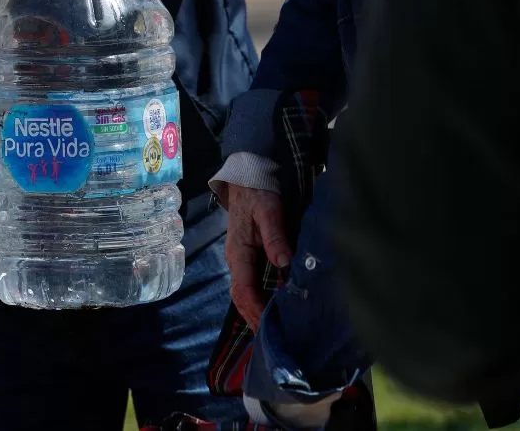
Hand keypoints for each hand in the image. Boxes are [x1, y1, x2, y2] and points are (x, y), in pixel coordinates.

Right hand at [223, 183, 291, 329]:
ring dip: (254, 313)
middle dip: (253, 319)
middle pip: (240, 297)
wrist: (247, 178)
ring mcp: (240, 260)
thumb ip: (275, 236)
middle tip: (271, 341)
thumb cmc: (258, 193)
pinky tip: (271, 311)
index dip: (256, 310)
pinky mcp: (248, 258)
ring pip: (244, 294)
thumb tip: (283, 263)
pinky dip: (258, 302)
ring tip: (271, 333)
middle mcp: (235, 260)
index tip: (269, 327)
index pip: (244, 289)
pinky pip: (250, 286)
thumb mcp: (269, 211)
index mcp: (238, 252)